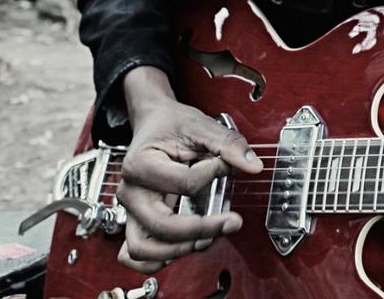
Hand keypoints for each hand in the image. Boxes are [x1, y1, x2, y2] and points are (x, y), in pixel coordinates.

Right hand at [115, 69, 261, 272]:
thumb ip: (228, 144)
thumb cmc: (172, 124)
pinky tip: (182, 249)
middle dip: (201, 229)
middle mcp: (131, 192)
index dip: (211, 174)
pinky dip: (155, 260)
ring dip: (179, 250)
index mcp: (140, 165)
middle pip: (162, 227)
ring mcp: (131, 210)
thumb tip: (253, 166)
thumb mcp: (201, 125)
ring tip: (209, 237)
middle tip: (232, 222)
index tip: (222, 162)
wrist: (154, 123)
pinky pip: (134, 254)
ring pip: (144, 249)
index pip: (184, 184)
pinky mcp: (138, 221)